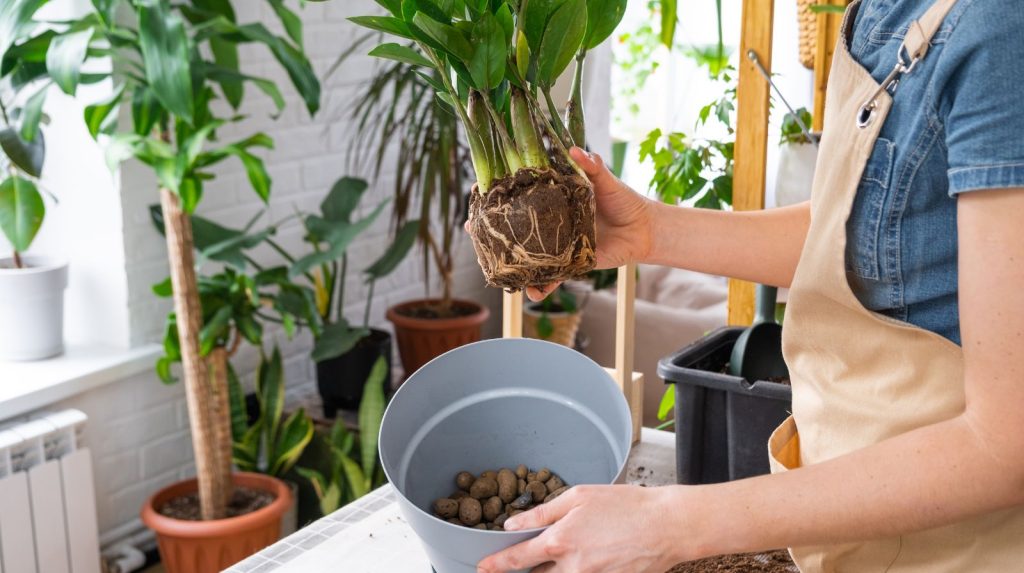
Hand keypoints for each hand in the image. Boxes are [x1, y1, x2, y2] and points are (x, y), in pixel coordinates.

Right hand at [465, 148, 655, 301]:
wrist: (643, 228)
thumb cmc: (623, 200)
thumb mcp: (605, 180)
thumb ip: (591, 166)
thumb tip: (576, 150)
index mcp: (554, 199)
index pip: (521, 197)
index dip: (499, 197)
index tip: (477, 192)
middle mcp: (552, 223)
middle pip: (516, 228)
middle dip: (493, 231)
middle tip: (473, 229)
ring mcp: (558, 245)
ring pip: (528, 256)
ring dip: (511, 263)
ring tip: (495, 267)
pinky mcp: (571, 263)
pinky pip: (553, 278)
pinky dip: (542, 287)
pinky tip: (532, 293)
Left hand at [477, 485, 688, 572]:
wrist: (668, 526)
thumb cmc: (626, 505)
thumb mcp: (580, 497)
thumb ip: (542, 513)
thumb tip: (512, 524)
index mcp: (560, 541)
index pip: (518, 559)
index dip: (497, 564)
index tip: (482, 568)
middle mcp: (572, 567)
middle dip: (527, 570)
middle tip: (522, 559)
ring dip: (553, 572)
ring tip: (567, 552)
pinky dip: (576, 572)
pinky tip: (590, 556)